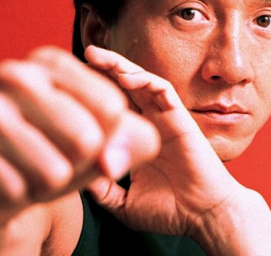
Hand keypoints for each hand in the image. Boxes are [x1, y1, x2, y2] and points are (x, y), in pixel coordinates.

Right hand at [0, 46, 160, 226]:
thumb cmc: (54, 152)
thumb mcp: (103, 142)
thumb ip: (134, 141)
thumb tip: (112, 161)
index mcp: (50, 61)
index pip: (111, 107)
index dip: (106, 138)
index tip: (83, 136)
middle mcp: (14, 75)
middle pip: (87, 138)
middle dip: (81, 165)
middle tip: (57, 160)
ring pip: (55, 170)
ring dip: (52, 185)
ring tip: (34, 172)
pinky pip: (18, 189)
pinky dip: (21, 196)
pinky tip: (7, 182)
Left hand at [84, 45, 245, 235]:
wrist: (204, 217)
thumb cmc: (169, 212)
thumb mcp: (122, 203)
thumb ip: (101, 190)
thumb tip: (74, 176)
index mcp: (137, 138)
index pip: (113, 105)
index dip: (94, 89)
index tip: (67, 80)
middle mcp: (151, 123)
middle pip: (125, 86)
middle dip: (104, 67)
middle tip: (83, 53)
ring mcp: (166, 119)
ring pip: (142, 81)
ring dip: (120, 66)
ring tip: (97, 57)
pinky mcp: (181, 118)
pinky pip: (164, 90)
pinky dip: (145, 79)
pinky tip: (125, 76)